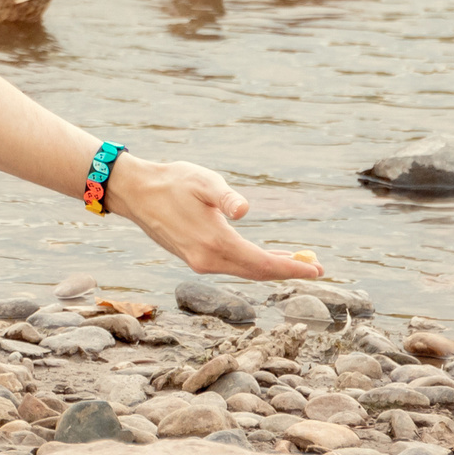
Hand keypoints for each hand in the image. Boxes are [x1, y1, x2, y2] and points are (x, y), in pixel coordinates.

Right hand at [107, 155, 322, 282]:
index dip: (292, 268)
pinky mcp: (193, 258)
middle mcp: (206, 260)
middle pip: (256, 273)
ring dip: (271, 268)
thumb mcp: (203, 181)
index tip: (318, 270)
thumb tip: (245, 210)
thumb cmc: (172, 181)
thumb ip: (226, 197)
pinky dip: (253, 264)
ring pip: (244, 271)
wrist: (135, 192)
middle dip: (288, 271)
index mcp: (214, 243)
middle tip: (317, 267)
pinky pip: (232, 266)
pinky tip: (264, 256)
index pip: (262, 263)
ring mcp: (198, 262)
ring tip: (297, 261)